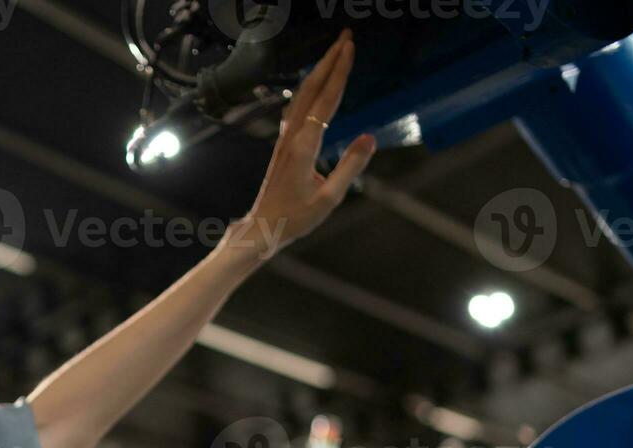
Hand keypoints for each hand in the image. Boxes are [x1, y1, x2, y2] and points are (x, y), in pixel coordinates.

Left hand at [227, 29, 375, 262]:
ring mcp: (285, 140)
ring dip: (319, 71)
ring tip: (334, 52)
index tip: (349, 48)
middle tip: (346, 36)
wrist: (263, 227)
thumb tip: (369, 137)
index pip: (327, 100)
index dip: (339, 72)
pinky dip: (309, 88)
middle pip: (312, 89)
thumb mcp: (330, 198)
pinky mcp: (283, 145)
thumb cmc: (295, 218)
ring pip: (302, 95)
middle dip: (329, 60)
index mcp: (305, 147)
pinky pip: (298, 107)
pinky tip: (313, 85)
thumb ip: (351, 167)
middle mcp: (293, 137)